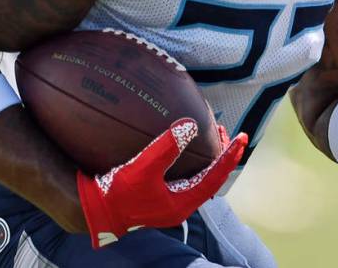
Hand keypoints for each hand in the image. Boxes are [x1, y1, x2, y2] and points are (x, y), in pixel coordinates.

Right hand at [77, 118, 246, 247]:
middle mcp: (181, 204)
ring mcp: (171, 202)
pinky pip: (186, 177)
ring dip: (208, 158)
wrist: (95, 212)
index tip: (242, 138)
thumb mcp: (142, 168)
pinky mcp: (161, 197)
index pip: (215, 177)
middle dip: (221, 155)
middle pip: (211, 177)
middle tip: (225, 131)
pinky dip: (192, 161)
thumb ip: (166, 148)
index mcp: (183, 202)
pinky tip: (185, 147)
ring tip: (211, 136)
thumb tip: (190, 126)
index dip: (230, 156)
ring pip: (199, 178)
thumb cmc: (117, 194)